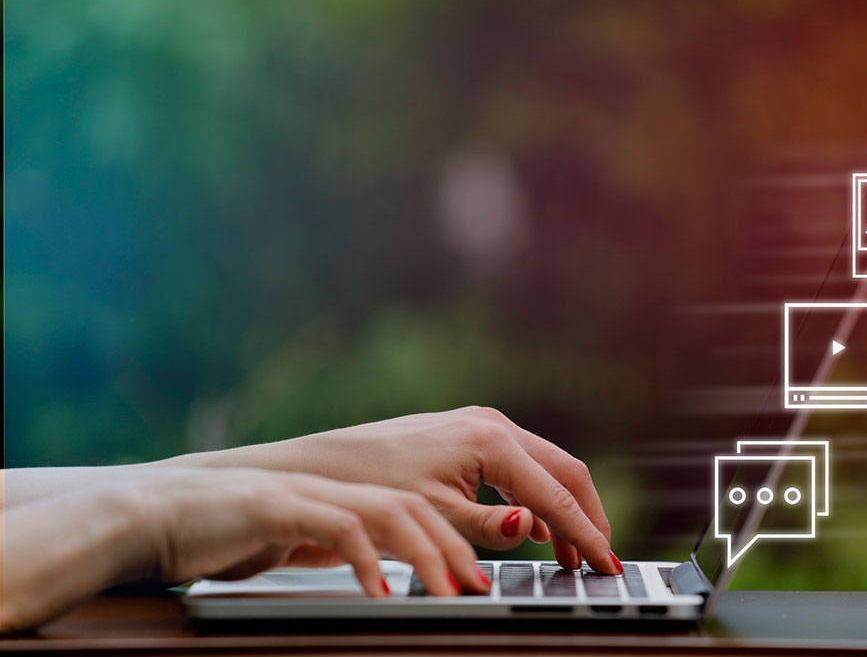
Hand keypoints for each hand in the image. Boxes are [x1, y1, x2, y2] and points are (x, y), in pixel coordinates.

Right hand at [1, 468, 487, 631]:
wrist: (163, 514)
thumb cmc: (240, 533)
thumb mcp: (311, 541)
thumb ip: (361, 546)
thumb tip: (414, 571)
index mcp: (355, 490)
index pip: (427, 504)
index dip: (465, 534)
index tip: (490, 575)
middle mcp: (342, 484)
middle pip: (422, 505)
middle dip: (461, 545)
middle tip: (484, 589)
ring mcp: (315, 491)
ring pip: (390, 513)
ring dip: (425, 555)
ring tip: (448, 594)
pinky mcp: (280, 507)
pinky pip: (336, 529)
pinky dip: (365, 562)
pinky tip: (379, 595)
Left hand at [275, 408, 619, 573]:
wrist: (324, 467)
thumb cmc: (371, 489)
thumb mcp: (434, 516)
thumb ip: (490, 525)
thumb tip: (536, 527)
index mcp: (491, 442)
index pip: (557, 494)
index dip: (587, 534)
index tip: (607, 564)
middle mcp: (493, 424)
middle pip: (565, 470)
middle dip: (588, 515)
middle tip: (600, 560)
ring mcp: (482, 424)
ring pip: (546, 465)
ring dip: (564, 506)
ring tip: (573, 553)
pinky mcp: (470, 432)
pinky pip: (522, 463)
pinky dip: (539, 494)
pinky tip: (537, 525)